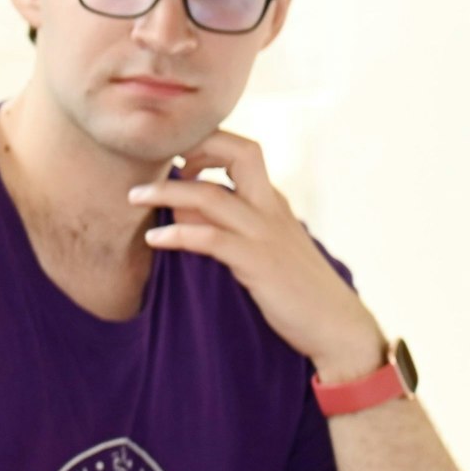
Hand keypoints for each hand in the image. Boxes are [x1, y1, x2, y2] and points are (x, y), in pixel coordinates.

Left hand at [130, 130, 384, 380]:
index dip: (209, 145)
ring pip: (211, 195)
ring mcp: (265, 233)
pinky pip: (211, 238)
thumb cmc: (295, 288)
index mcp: (273, 202)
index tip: (178, 160)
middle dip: (195, 147)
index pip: (244, 152)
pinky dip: (179, 233)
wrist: (336, 325)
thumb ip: (229, 224)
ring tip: (134, 197)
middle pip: (240, 153)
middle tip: (156, 162)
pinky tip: (155, 239)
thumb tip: (183, 207)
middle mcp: (271, 209)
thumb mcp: (262, 246)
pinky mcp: (258, 262)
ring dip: (167, 192)